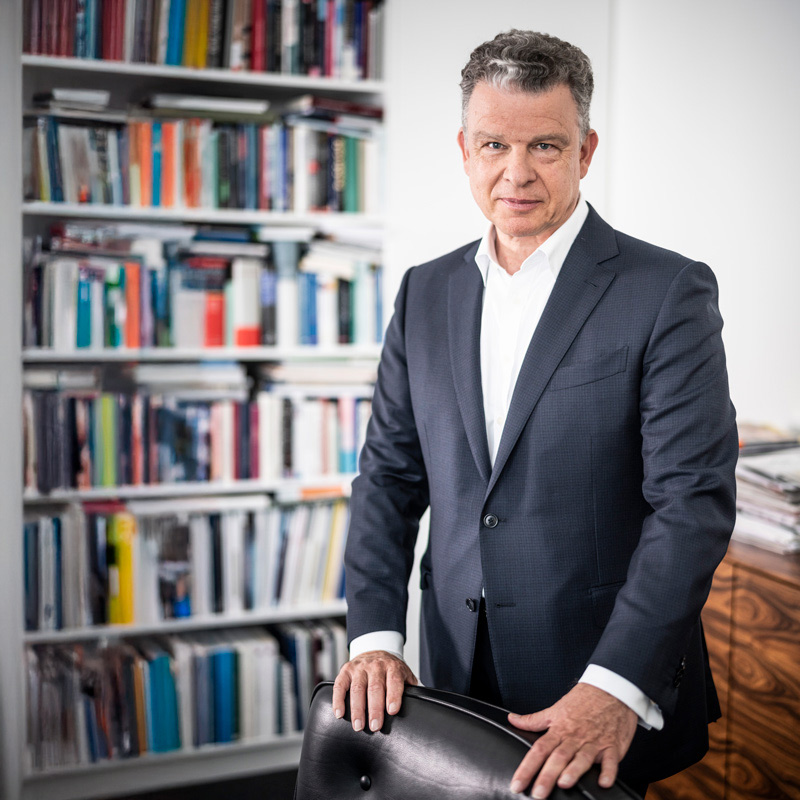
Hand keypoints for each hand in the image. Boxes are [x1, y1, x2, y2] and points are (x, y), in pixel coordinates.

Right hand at [332, 650, 417, 732]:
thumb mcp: (404, 674)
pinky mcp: (346, 670)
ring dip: (357, 708)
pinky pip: (340, 685)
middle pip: (375, 687)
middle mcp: (376, 665)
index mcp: (393, 666)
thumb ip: (412, 688)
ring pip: (357, 688)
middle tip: (375, 726)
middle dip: (375, 708)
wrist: (375, 650)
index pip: (394, 680)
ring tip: (359, 726)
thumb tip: (423, 706)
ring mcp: (359, 667)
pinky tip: (340, 714)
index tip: (392, 711)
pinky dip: (338, 700)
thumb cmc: (391, 670)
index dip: (393, 695)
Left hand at [507, 683, 636, 797]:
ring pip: (582, 758)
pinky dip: (608, 772)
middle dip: (547, 776)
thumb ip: (533, 720)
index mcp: (559, 729)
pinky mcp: (612, 746)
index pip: (539, 750)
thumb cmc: (582, 701)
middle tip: (537, 794)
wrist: (609, 690)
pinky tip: (603, 783)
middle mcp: (574, 737)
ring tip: (564, 784)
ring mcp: (594, 742)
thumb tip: (512, 719)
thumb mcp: (555, 709)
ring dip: (574, 771)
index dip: (527, 768)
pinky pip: (611, 760)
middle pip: (558, 757)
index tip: (517, 784)